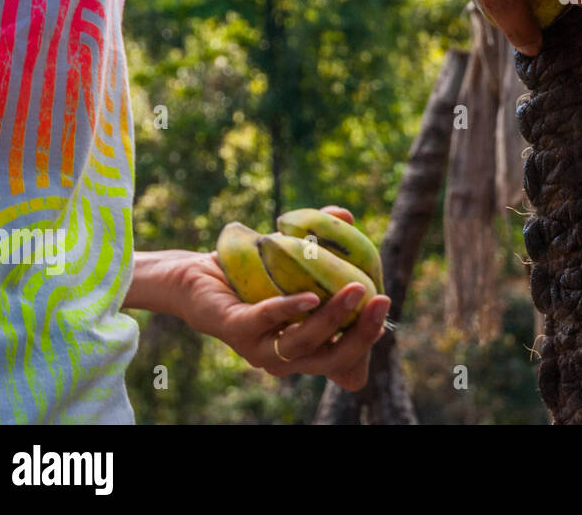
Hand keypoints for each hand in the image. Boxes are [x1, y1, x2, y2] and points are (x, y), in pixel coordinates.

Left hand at [178, 206, 390, 391]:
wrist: (199, 277)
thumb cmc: (254, 275)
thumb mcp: (297, 261)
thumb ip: (324, 242)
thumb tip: (346, 216)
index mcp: (307, 350)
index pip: (346, 364)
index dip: (367, 345)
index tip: (382, 309)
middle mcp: (287, 358)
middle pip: (335, 360)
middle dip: (363, 333)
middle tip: (382, 300)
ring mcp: (259, 348)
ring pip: (303, 344)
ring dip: (333, 318)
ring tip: (356, 288)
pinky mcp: (234, 328)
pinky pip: (265, 322)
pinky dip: (290, 309)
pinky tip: (310, 296)